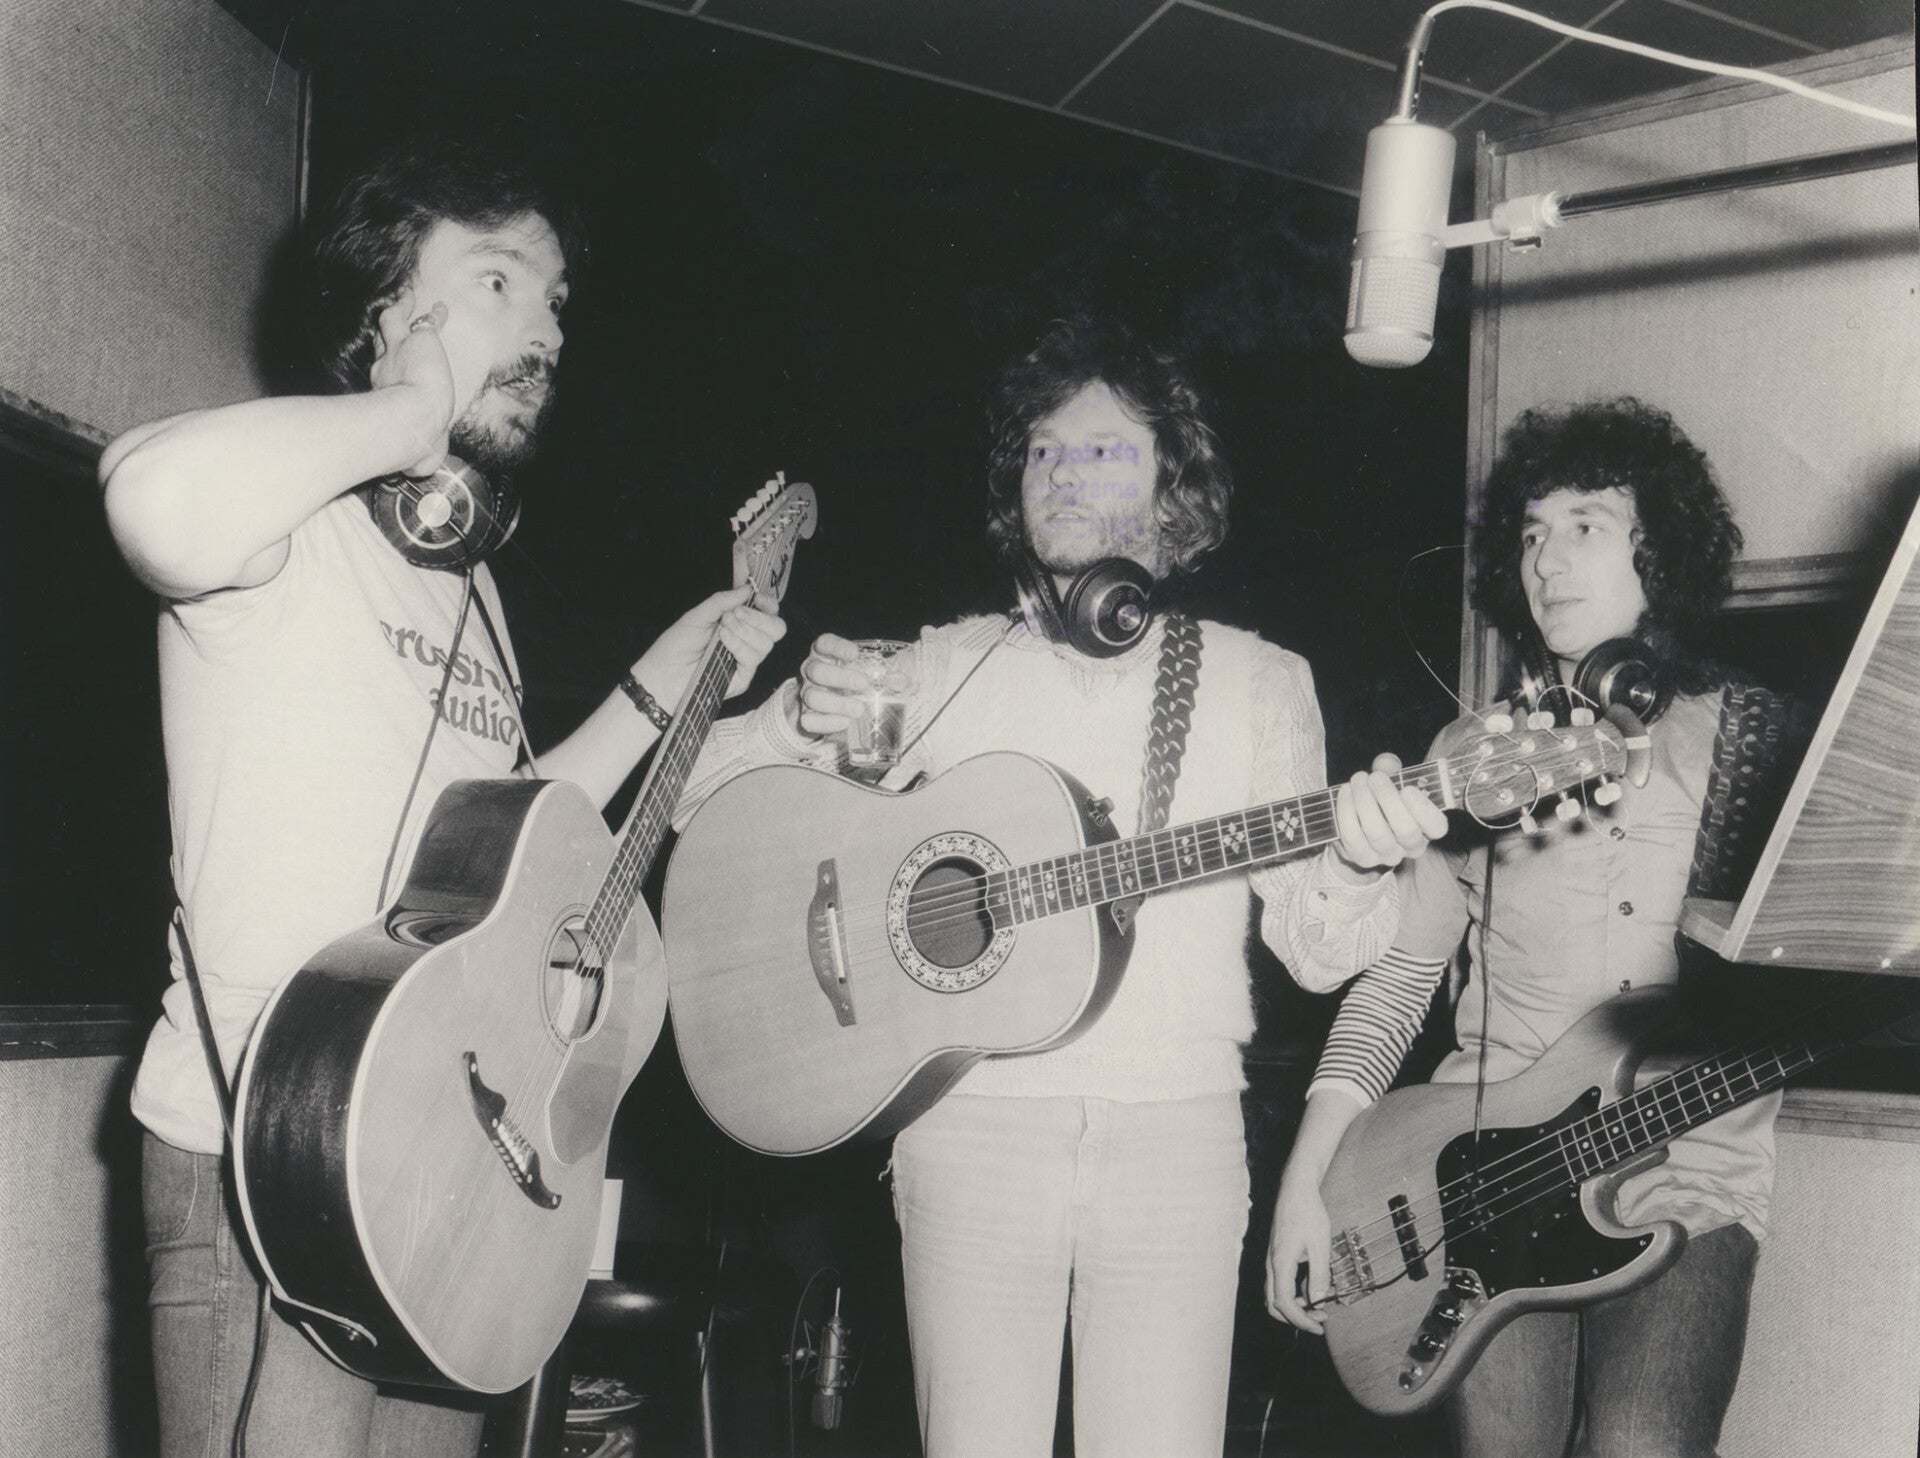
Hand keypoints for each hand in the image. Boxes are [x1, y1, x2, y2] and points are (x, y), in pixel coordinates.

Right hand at [371, 295, 454, 475]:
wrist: (413, 422)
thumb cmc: (415, 441)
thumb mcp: (421, 453)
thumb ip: (423, 459)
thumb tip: (425, 471)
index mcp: (384, 392)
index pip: (383, 373)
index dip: (386, 368)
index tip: (387, 368)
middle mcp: (385, 368)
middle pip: (383, 346)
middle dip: (386, 338)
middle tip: (390, 328)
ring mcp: (399, 352)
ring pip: (393, 324)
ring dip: (400, 312)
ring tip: (404, 299)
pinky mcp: (418, 340)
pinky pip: (418, 317)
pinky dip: (427, 310)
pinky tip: (436, 304)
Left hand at [631, 587, 787, 710]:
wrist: (661, 674)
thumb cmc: (675, 646)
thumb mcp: (698, 616)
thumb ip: (722, 601)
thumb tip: (747, 589)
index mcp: (738, 625)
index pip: (768, 614)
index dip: (769, 605)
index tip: (758, 598)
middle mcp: (746, 642)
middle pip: (776, 629)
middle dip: (759, 618)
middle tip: (734, 615)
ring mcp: (745, 661)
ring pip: (766, 643)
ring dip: (744, 631)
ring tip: (721, 630)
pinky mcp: (742, 678)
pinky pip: (753, 659)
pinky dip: (739, 646)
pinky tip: (722, 642)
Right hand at [789, 632, 881, 741]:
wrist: (836, 710)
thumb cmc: (856, 684)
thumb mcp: (873, 675)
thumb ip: (889, 676)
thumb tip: (901, 681)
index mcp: (826, 655)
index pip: (824, 644)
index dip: (837, 647)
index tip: (855, 654)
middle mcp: (812, 672)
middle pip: (817, 670)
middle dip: (840, 677)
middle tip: (863, 683)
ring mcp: (807, 694)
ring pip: (812, 696)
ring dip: (837, 703)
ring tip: (859, 709)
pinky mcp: (806, 716)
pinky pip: (809, 720)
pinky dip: (827, 723)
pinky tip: (844, 722)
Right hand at [1266, 1176, 1334, 1332]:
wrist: (1296, 1189)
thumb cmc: (1308, 1213)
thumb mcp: (1320, 1245)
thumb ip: (1319, 1275)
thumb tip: (1318, 1300)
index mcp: (1281, 1263)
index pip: (1285, 1304)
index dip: (1301, 1320)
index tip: (1320, 1326)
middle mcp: (1272, 1264)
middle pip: (1273, 1304)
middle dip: (1296, 1317)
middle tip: (1320, 1318)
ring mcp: (1272, 1259)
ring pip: (1275, 1295)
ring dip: (1295, 1306)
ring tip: (1319, 1304)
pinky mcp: (1277, 1255)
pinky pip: (1280, 1282)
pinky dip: (1294, 1293)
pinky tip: (1313, 1287)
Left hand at [1332, 752, 1447, 874]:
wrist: (1358, 828)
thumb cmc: (1381, 800)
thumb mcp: (1390, 781)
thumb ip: (1390, 768)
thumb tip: (1386, 763)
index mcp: (1426, 827)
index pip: (1437, 827)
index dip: (1424, 809)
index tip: (1407, 789)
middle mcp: (1410, 846)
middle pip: (1406, 830)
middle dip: (1388, 798)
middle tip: (1375, 777)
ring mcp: (1387, 855)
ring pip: (1377, 833)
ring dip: (1364, 801)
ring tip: (1358, 780)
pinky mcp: (1362, 858)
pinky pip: (1353, 837)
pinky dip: (1347, 811)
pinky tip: (1345, 792)